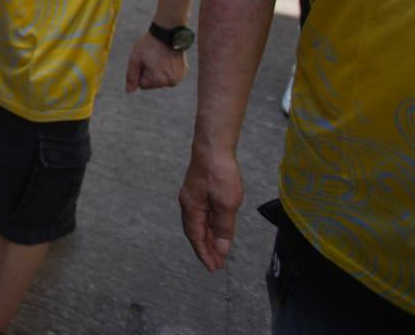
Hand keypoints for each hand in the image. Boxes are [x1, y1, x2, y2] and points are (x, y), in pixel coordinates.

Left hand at [125, 33, 186, 91]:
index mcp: (158, 80)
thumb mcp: (135, 59)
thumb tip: (129, 92)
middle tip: (152, 58)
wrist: (167, 33)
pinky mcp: (184, 71)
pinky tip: (167, 57)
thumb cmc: (148, 45)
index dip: (141, 72)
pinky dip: (168, 68)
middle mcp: (171, 82)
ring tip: (160, 57)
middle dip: (150, 72)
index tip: (144, 61)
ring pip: (162, 79)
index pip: (143, 85)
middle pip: (153, 83)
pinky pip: (171, 75)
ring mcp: (179, 77)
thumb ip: (131, 76)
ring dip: (159, 71)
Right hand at [179, 146, 243, 271]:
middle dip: (206, 249)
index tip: (213, 268)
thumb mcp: (226, 203)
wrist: (213, 146)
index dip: (205, 254)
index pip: (196, 238)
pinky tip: (217, 228)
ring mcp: (193, 196)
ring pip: (199, 223)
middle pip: (195, 232)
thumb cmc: (218, 172)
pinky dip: (209, 225)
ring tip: (218, 251)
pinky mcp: (200, 190)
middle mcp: (188, 204)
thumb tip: (222, 248)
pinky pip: (203, 214)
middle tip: (217, 264)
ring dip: (208, 238)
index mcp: (192, 209)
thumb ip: (224, 227)